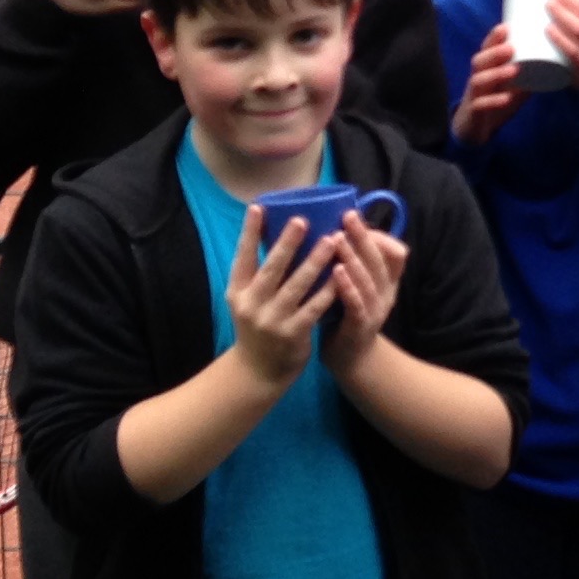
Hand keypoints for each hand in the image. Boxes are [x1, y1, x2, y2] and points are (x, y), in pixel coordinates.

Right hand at [224, 210, 335, 389]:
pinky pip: (314, 307)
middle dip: (287, 243)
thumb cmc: (257, 327)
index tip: (258, 207)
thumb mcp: (247, 301)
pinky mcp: (292, 334)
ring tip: (332, 239)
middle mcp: (251, 304)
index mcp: (237, 292)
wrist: (258, 372)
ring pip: (296, 285)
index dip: (249, 233)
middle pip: (271, 268)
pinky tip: (341, 274)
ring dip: (315, 261)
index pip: (242, 257)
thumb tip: (275, 235)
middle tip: (302, 219)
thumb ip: (257, 276)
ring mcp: (272, 320)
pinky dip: (328, 290)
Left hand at [318, 220, 409, 376]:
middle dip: (363, 236)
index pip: (393, 252)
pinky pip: (357, 302)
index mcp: (386, 282)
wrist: (350, 360)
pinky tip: (336, 271)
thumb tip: (334, 230)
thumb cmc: (347, 316)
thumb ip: (354, 264)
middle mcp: (386, 293)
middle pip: (379, 260)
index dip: (378, 234)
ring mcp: (376, 310)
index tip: (354, 213)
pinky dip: (348, 285)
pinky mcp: (362, 325)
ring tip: (338, 238)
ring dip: (354, 257)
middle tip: (347, 216)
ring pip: (368, 278)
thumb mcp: (357, 286)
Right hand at [451, 33, 525, 144]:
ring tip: (513, 70)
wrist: (475, 129)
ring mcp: (474, 95)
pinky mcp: (474, 112)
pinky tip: (506, 99)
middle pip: (480, 61)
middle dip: (495, 53)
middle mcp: (477, 78)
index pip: (485, 49)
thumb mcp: (514, 85)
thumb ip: (529, 74)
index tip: (506, 27)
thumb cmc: (496, 99)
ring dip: (496, 74)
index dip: (493, 38)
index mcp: (485, 69)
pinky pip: (480, 105)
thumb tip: (556, 61)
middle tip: (511, 47)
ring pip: (479, 81)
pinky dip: (493, 101)